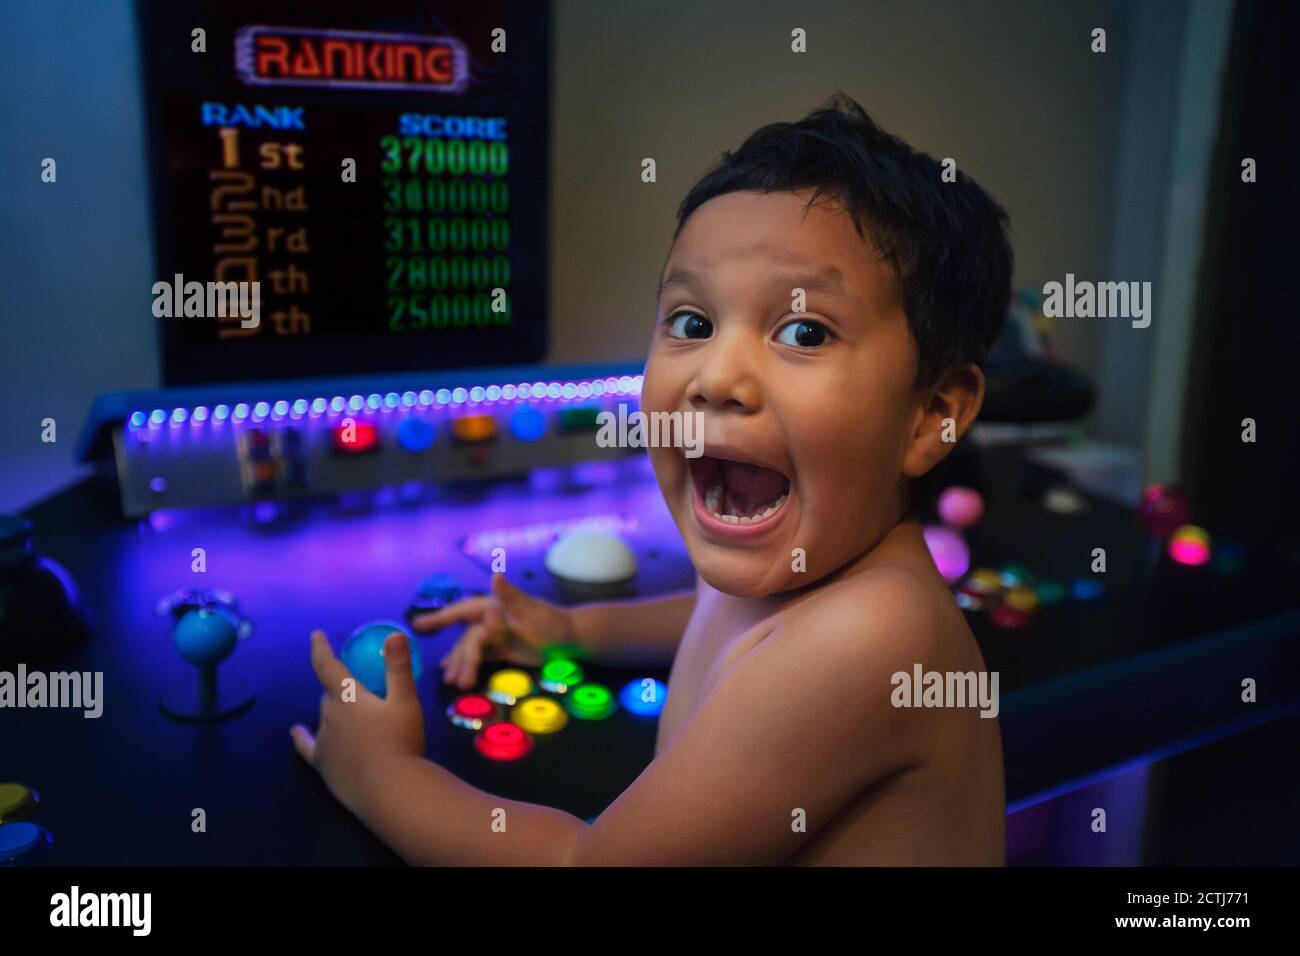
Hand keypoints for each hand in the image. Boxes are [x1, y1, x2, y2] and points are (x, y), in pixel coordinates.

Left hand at [291, 629, 425, 811]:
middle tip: (363, 692)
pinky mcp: (323, 765)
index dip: (321, 649)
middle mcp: (329, 716)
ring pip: (325, 718)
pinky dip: (302, 737)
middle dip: (341, 689)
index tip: (315, 635)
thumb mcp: (406, 701)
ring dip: (336, 712)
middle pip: (330, 695)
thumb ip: (398, 667)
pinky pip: (308, 747)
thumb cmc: (401, 741)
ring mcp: (324, 742)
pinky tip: (296, 732)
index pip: (328, 666)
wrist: (389, 790)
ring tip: (357, 717)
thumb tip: (394, 634)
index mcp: (347, 698)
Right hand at [411, 573, 575, 688]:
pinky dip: (466, 665)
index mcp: (493, 606)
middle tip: (451, 679)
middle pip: (466, 640)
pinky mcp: (501, 650)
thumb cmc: (554, 622)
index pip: (461, 612)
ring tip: (453, 683)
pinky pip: (479, 657)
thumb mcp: (532, 611)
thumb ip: (511, 596)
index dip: (439, 618)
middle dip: (458, 658)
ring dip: (461, 665)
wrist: (572, 639)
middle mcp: (490, 620)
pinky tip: (453, 675)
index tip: (417, 626)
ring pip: (470, 651)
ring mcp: (495, 636)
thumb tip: (495, 575)